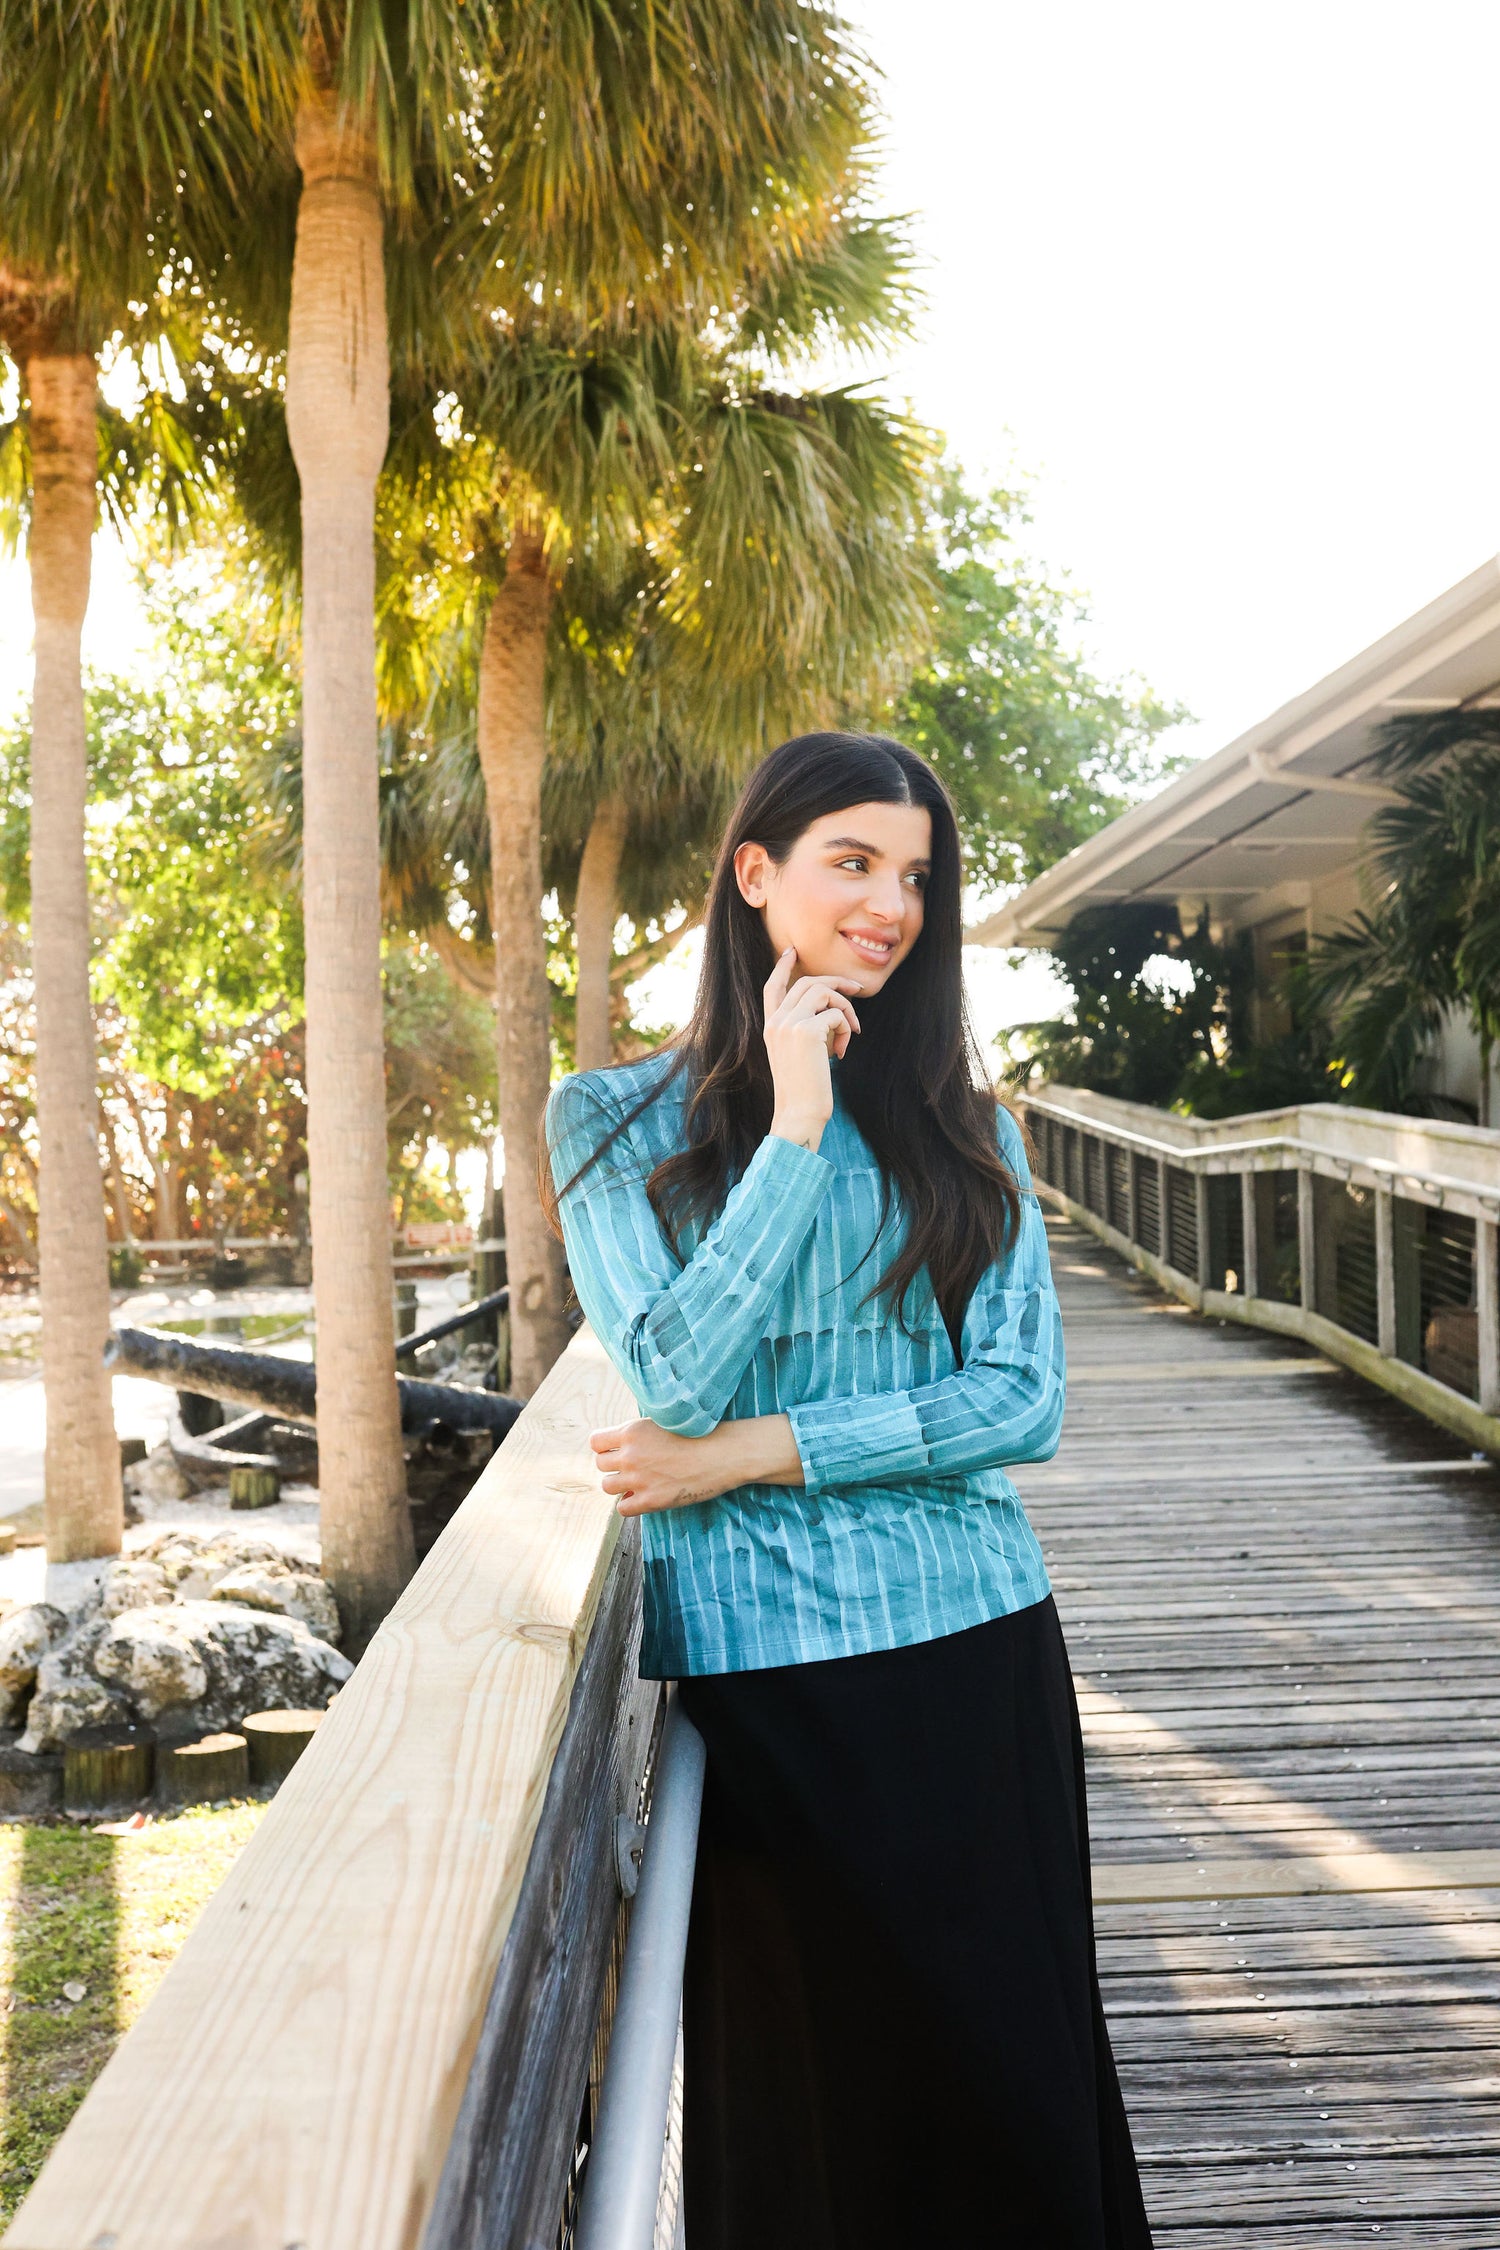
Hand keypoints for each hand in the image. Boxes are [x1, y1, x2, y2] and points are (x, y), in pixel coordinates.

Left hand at [589, 1413, 804, 1515]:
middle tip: (633, 1467)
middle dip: (614, 1466)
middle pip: (600, 1465)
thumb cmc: (698, 1435)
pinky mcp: (650, 1500)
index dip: (605, 1447)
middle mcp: (630, 1455)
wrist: (723, 1454)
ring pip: (607, 1486)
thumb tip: (620, 1447)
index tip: (618, 1450)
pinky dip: (631, 1504)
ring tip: (638, 1482)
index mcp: (632, 1431)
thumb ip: (639, 1434)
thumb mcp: (663, 1423)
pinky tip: (645, 1497)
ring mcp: (639, 1479)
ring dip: (620, 1485)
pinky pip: (623, 1508)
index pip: (595, 1442)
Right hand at [763, 947, 862, 1152]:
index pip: (771, 987)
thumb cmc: (804, 1091)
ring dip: (846, 1009)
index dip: (782, 967)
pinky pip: (837, 1014)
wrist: (799, 1114)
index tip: (792, 952)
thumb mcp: (797, 1055)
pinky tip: (841, 1052)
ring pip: (824, 993)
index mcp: (770, 1027)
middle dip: (836, 983)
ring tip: (851, 1032)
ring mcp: (788, 1024)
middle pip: (807, 983)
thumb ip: (804, 1030)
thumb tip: (830, 1009)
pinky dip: (846, 1030)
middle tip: (857, 990)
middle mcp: (775, 1021)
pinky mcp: (806, 1031)